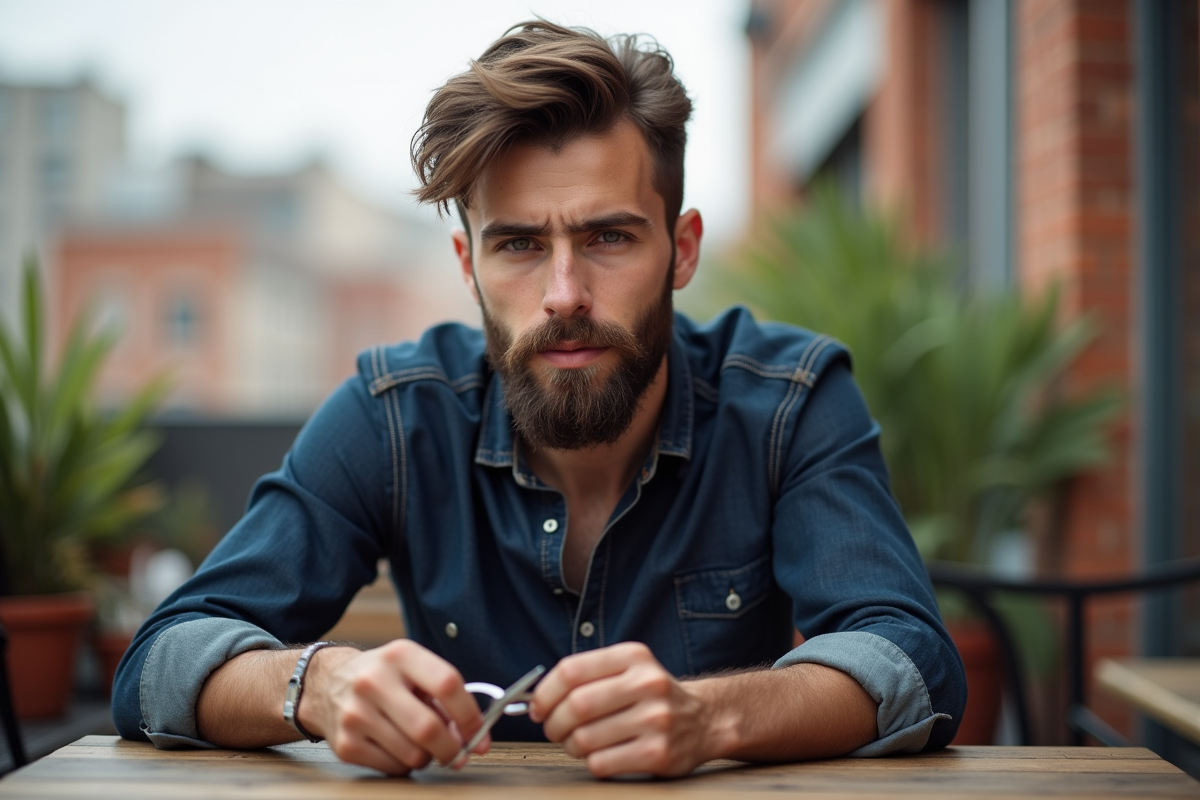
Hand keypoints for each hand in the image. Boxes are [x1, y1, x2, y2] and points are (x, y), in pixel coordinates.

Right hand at [300, 639, 487, 774]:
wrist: (325, 684)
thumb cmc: (382, 678)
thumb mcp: (412, 669)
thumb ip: (443, 697)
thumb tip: (473, 736)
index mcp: (399, 655)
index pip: (447, 684)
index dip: (469, 714)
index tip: (478, 733)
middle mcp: (374, 681)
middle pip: (428, 727)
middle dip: (452, 748)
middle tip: (458, 753)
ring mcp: (356, 714)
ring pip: (413, 754)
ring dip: (428, 757)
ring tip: (422, 745)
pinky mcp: (345, 744)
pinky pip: (394, 767)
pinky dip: (406, 765)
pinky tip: (399, 748)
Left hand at [529, 642, 717, 777]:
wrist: (705, 719)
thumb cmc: (652, 696)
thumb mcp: (629, 669)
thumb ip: (588, 676)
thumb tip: (537, 701)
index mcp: (634, 656)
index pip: (572, 670)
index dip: (545, 692)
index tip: (538, 707)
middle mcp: (647, 683)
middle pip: (576, 706)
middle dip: (554, 723)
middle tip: (554, 730)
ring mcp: (655, 719)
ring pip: (584, 738)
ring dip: (571, 746)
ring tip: (579, 743)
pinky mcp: (658, 753)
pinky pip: (600, 762)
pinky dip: (592, 762)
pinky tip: (602, 755)